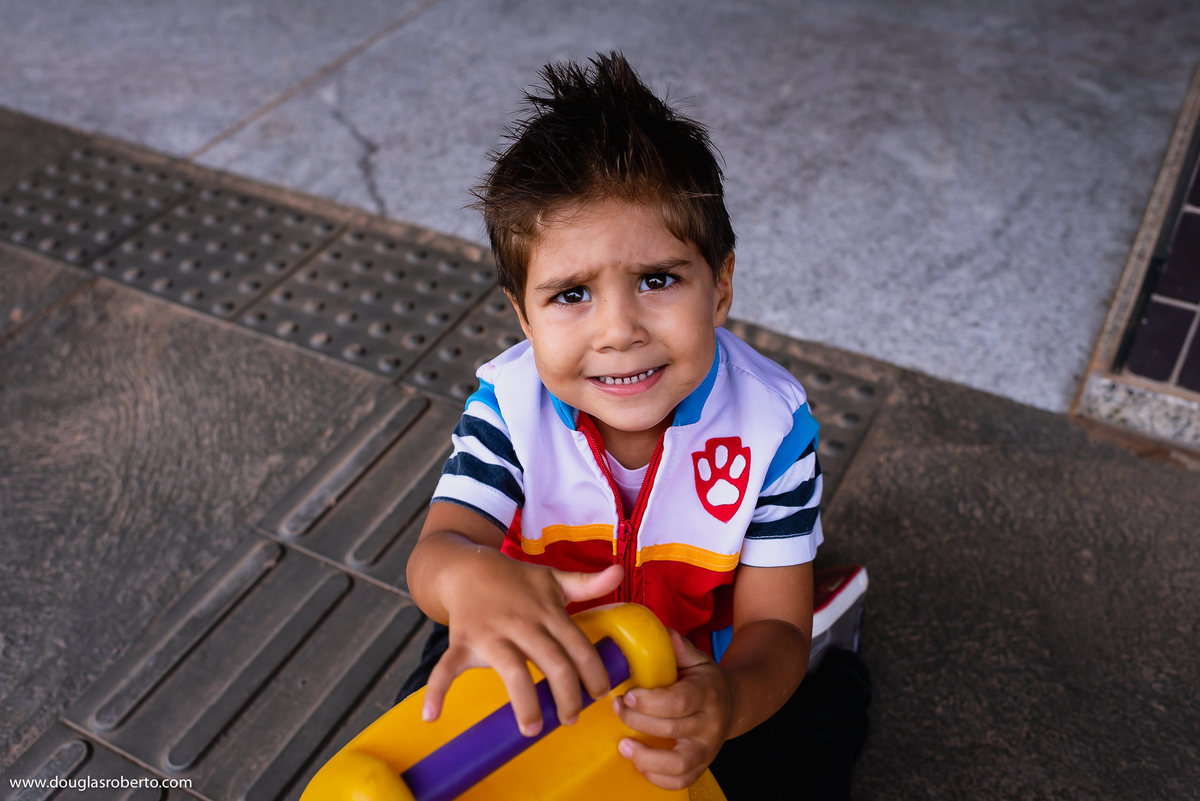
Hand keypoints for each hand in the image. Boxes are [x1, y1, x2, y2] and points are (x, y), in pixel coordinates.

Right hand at [422, 554, 621, 737]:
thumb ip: (587, 584)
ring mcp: (491, 634)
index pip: (579, 647)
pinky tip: (432, 716)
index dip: (594, 674)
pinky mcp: (462, 642)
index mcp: (548, 612)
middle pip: (554, 663)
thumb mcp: (553, 579)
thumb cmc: (515, 580)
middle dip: (568, 696)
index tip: (601, 696)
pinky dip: (437, 691)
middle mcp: (522, 623)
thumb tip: (620, 572)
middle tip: (572, 718)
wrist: (467, 567)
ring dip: (525, 704)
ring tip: (533, 729)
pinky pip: (447, 667)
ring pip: (512, 672)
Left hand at [613, 629, 732, 789]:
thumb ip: (679, 648)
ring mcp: (707, 749)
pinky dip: (658, 778)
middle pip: (672, 729)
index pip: (679, 701)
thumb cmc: (704, 681)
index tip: (628, 694)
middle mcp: (710, 724)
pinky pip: (681, 781)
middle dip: (637, 721)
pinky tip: (639, 763)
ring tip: (623, 745)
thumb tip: (662, 634)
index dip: (650, 701)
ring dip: (646, 758)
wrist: (733, 704)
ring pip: (678, 763)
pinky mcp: (701, 766)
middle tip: (617, 709)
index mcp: (708, 693)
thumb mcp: (697, 659)